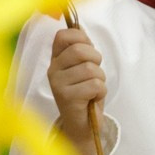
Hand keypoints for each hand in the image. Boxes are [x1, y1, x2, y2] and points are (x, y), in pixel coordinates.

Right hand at [47, 24, 105, 152]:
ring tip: (92, 89)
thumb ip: (81, 49)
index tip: (88, 51)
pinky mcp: (67, 97)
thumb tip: (80, 29)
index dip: (82, 38)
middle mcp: (53, 69)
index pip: (64, 35)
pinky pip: (95, 85)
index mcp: (56, 59)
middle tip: (95, 74)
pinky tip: (92, 99)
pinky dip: (101, 92)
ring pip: (91, 69)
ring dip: (100, 80)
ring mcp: (58, 83)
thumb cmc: (85, 94)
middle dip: (96, 60)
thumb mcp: (83, 68)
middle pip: (81, 50)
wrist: (83, 125)